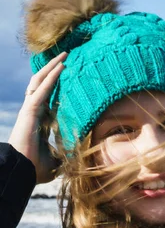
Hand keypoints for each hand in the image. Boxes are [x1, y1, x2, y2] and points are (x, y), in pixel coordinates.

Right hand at [8, 52, 66, 183]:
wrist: (22, 172)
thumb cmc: (36, 169)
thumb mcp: (57, 160)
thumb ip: (66, 155)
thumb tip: (79, 159)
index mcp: (39, 121)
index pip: (48, 98)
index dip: (56, 87)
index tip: (69, 78)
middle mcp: (34, 112)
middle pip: (43, 85)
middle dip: (54, 70)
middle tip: (67, 58)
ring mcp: (30, 110)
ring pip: (40, 82)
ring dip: (52, 68)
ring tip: (64, 56)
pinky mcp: (29, 111)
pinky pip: (42, 90)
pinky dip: (51, 77)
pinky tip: (61, 66)